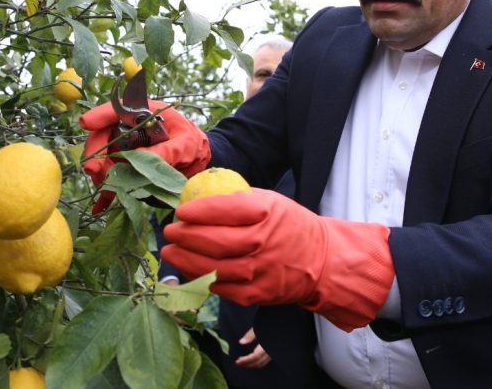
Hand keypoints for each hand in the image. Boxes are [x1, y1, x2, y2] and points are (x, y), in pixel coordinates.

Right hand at [79, 100, 210, 210]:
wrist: (197, 158)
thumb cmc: (192, 142)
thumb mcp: (184, 144)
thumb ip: (166, 150)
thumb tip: (138, 159)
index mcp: (142, 113)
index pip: (117, 109)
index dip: (99, 115)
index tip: (85, 123)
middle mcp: (128, 128)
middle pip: (103, 135)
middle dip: (95, 152)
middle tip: (93, 170)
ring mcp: (124, 147)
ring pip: (103, 157)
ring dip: (101, 172)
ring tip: (106, 186)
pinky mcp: (126, 165)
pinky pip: (112, 176)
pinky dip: (107, 191)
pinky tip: (100, 207)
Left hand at [161, 188, 394, 331]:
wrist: (321, 261)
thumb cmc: (290, 226)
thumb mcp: (271, 201)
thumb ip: (238, 200)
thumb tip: (198, 197)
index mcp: (266, 213)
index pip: (224, 210)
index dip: (197, 211)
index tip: (180, 211)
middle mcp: (262, 242)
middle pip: (214, 241)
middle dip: (185, 237)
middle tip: (170, 232)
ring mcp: (258, 271)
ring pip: (212, 268)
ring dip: (185, 260)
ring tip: (170, 252)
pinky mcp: (255, 294)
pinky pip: (220, 288)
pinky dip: (200, 279)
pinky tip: (188, 271)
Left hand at [235, 327, 271, 368]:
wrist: (277, 326)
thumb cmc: (267, 324)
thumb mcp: (258, 327)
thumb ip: (250, 335)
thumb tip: (241, 342)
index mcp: (265, 345)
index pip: (255, 356)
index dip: (246, 360)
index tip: (238, 361)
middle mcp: (270, 351)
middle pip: (258, 362)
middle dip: (247, 364)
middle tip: (238, 363)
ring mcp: (271, 352)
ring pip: (262, 363)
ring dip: (251, 364)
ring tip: (243, 362)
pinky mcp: (271, 352)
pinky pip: (264, 361)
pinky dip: (256, 362)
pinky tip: (251, 359)